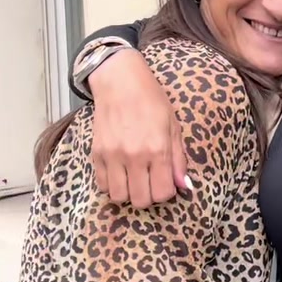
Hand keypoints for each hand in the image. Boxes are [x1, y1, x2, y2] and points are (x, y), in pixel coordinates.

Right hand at [90, 50, 188, 207]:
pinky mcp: (97, 153)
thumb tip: (184, 185)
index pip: (162, 193)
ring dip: (128, 193)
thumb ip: (178, 158)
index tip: (165, 182)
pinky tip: (120, 173)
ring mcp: (113, 156)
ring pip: (119, 196)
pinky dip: (111, 185)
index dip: (166, 193)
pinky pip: (102, 184)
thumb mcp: (173, 126)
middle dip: (148, 196)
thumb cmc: (151, 100)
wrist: (120, 81)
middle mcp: (135, 156)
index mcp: (158, 149)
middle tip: (149, 182)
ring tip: (133, 180)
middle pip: (140, 200)